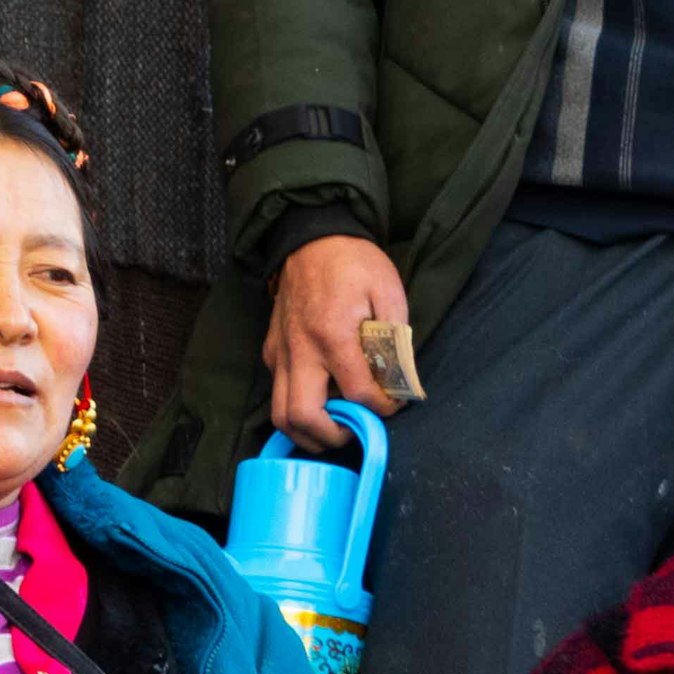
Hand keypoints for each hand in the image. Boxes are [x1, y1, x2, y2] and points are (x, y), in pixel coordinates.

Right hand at [262, 233, 407, 453]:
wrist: (310, 236)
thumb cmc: (353, 262)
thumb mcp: (388, 291)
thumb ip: (397, 339)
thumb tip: (401, 380)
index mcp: (332, 334)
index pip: (356, 394)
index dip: (380, 409)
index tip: (392, 404)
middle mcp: (300, 349)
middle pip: (303, 417)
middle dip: (333, 437)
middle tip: (356, 430)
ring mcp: (280, 352)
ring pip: (282, 415)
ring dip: (309, 432)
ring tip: (338, 424)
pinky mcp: (272, 351)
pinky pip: (279, 392)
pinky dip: (299, 407)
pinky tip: (324, 396)